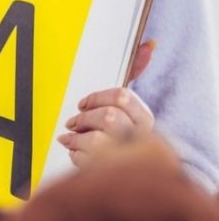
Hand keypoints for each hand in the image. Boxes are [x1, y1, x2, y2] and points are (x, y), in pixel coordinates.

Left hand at [57, 40, 155, 166]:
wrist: (125, 175)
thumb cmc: (122, 132)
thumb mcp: (128, 104)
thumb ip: (136, 72)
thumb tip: (149, 45)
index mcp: (145, 120)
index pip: (122, 97)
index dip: (96, 98)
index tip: (83, 103)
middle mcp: (140, 140)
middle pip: (108, 118)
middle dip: (84, 119)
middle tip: (74, 122)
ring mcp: (127, 160)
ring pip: (96, 141)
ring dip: (76, 138)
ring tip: (71, 138)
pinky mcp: (110, 176)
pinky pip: (85, 161)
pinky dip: (74, 155)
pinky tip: (76, 154)